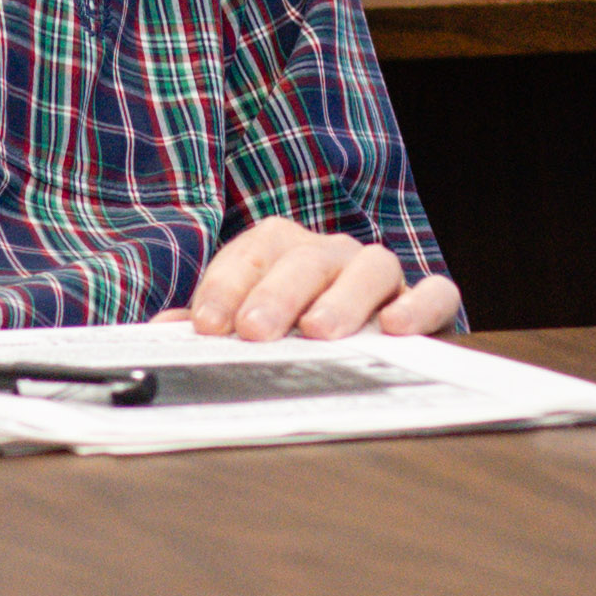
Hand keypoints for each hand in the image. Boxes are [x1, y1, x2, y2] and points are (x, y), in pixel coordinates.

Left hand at [169, 215, 459, 340]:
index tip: (207, 325)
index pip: (252, 252)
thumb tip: (161, 331)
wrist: (362, 345)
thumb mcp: (246, 328)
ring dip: (342, 298)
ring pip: (369, 266)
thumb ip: (209, 326)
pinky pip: (434, 291)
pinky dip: (419, 304)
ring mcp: (379, 275)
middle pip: (305, 259)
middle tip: (256, 330)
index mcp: (283, 250)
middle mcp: (331, 255)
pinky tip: (396, 327)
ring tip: (319, 331)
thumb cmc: (291, 333)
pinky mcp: (425, 301)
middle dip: (276, 293)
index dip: (226, 285)